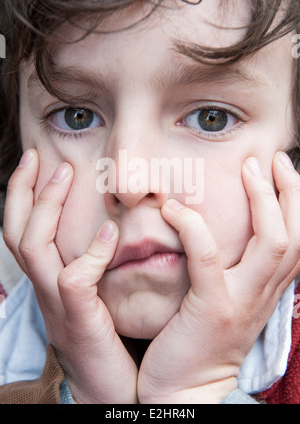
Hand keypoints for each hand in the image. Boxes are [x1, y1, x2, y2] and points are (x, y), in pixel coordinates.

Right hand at [3, 149, 137, 403]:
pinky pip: (74, 280)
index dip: (22, 195)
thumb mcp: (93, 297)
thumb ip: (92, 265)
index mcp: (47, 282)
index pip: (22, 231)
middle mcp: (44, 289)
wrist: (108, 391)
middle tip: (40, 158)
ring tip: (67, 175)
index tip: (37, 162)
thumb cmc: (106, 339)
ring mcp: (57, 305)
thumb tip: (109, 229)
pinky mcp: (79, 321)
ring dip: (48, 207)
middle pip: (16, 232)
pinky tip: (108, 231)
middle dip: (23, 190)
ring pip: (34, 248)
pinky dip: (90, 252)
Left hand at [138, 152, 299, 403]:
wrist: (186, 390)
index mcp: (267, 291)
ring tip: (247, 170)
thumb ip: (236, 271)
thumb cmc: (201, 340)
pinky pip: (209, 260)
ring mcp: (241, 302)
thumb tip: (228, 233)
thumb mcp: (229, 302)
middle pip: (294, 236)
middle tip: (271, 160)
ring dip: (262, 201)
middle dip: (289, 193)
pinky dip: (195, 229)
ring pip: (270, 243)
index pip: (297, 240)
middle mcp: (263, 294)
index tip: (282, 169)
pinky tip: (176, 209)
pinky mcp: (212, 310)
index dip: (295, 202)